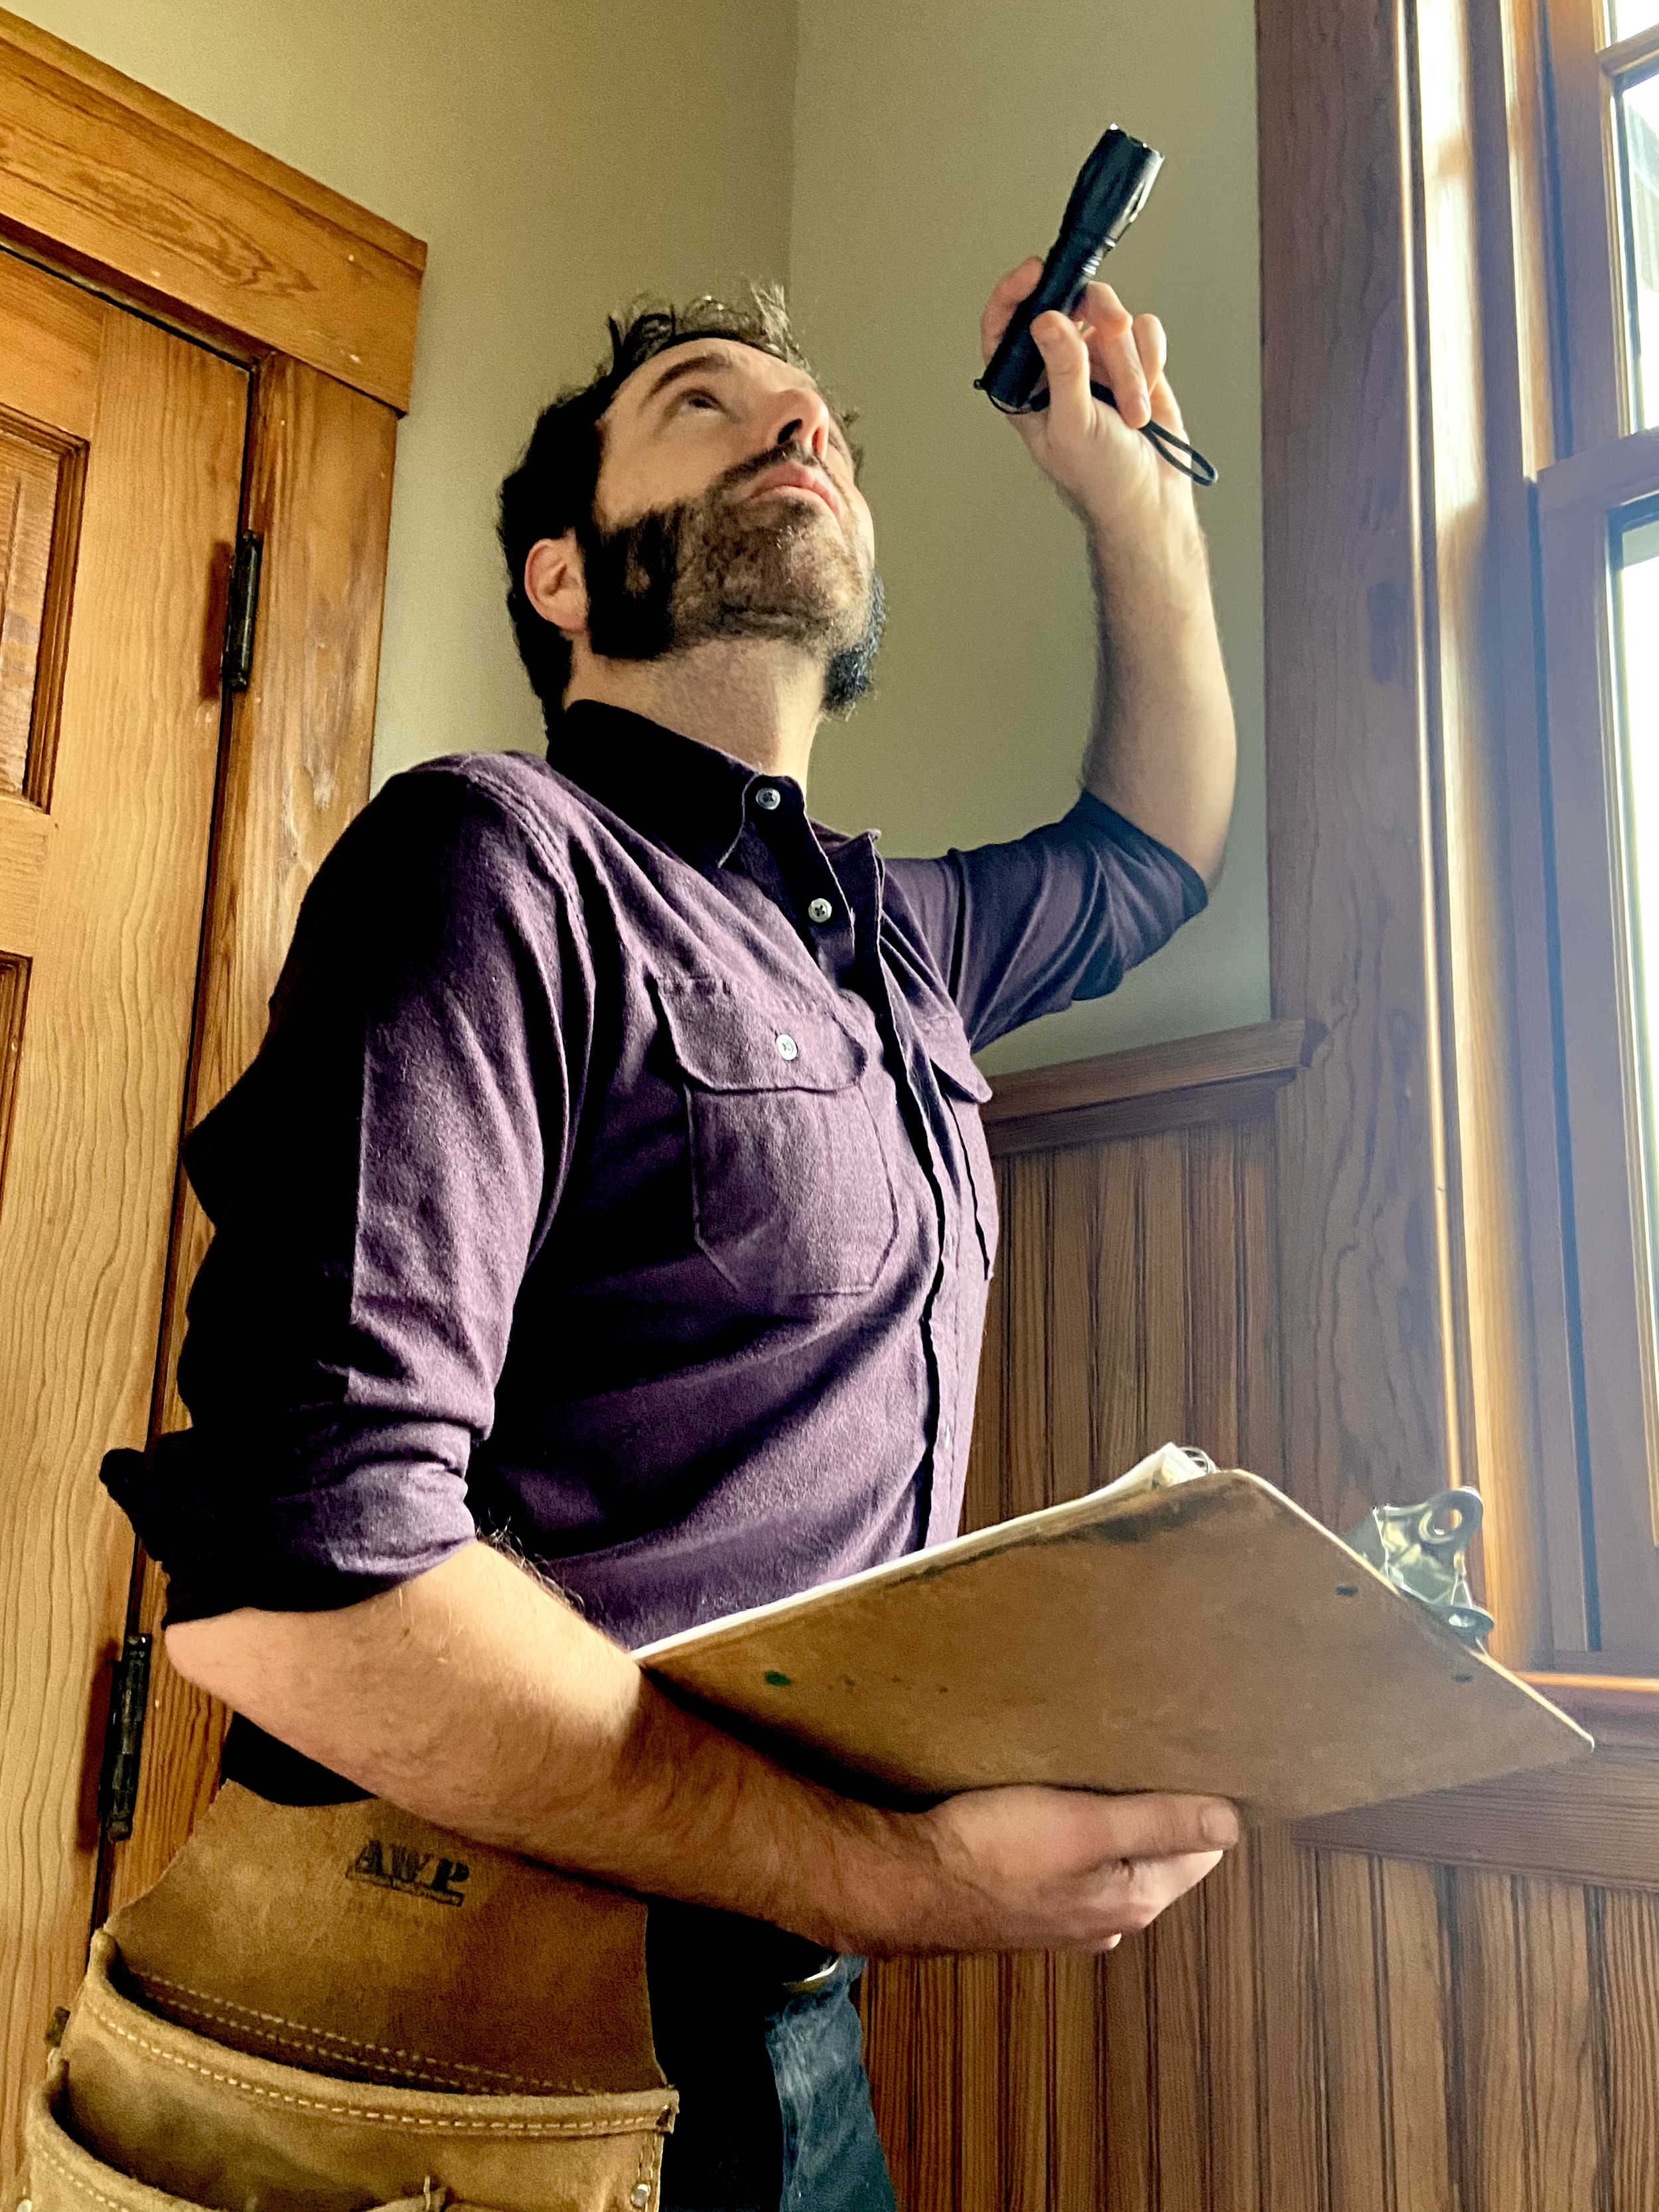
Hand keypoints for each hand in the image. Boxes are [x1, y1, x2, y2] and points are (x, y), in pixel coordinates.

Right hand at [838, 1784, 1236, 1954]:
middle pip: (1159, 1850)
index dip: (1202, 1802)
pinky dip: (1078, 1826)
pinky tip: (1056, 1796)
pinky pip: (1076, 1856)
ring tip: (1103, 1763)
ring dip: (1114, 1814)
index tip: (1195, 1756)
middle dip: (1158, 1804)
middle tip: (1149, 1747)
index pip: (1201, 1849)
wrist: (910, 1884)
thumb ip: (1160, 1823)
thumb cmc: (993, 1853)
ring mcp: (1070, 1911)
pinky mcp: (1033, 1897)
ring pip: (1115, 1852)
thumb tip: (1232, 1823)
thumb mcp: (1085, 1827)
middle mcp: (1110, 1916)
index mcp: (1135, 1901)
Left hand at [979, 258, 1193, 535]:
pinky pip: (1144, 331)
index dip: (1014, 293)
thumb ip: (1062, 370)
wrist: (1150, 499)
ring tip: (1133, 409)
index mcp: (1025, 386)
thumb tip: (1046, 321)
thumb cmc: (1102, 478)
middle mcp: (1058, 367)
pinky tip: (1148, 394)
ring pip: (1113, 319)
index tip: (1036, 272)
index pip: (1006, 327)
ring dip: (1131, 363)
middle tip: (1112, 334)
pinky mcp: (1134, 361)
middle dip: (1098, 320)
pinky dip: (1152, 360)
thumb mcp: (1075, 425)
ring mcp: (1097, 362)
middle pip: (1069, 305)